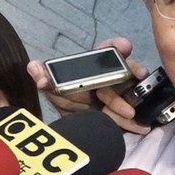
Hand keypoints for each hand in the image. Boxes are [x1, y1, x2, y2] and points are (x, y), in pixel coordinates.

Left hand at [27, 37, 151, 134]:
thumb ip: (44, 76)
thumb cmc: (72, 102)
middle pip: (126, 69)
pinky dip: (137, 122)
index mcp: (96, 67)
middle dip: (133, 70)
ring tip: (128, 114)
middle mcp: (114, 76)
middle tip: (138, 74)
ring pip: (131, 92)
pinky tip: (140, 126)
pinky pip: (136, 114)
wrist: (80, 129)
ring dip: (128, 103)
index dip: (117, 45)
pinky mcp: (131, 111)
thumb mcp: (56, 90)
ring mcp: (125, 93)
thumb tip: (34, 67)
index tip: (124, 46)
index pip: (109, 49)